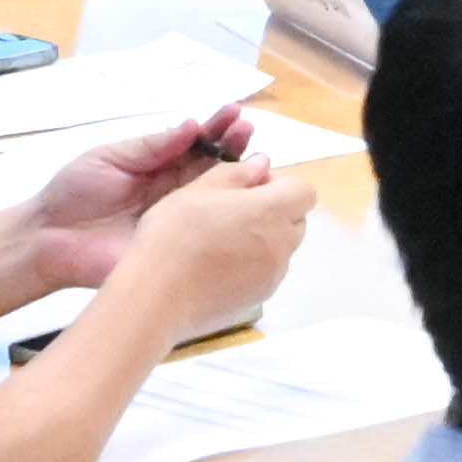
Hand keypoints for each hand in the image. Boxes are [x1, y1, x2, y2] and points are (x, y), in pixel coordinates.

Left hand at [15, 106, 254, 287]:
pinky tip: (245, 203)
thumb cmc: (73, 192)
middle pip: (216, 166)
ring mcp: (180, 220)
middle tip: (247, 130)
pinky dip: (229, 219)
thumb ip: (151, 146)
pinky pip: (207, 234)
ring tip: (257, 158)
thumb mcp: (111, 157)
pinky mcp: (175, 248)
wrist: (48, 238)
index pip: (197, 143)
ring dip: (240, 177)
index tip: (234, 112)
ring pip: (218, 197)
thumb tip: (192, 125)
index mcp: (161, 165)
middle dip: (235, 145)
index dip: (217, 128)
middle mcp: (177, 191)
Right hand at [94, 158, 317, 343]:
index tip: (250, 186)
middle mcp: (281, 244)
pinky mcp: (260, 297)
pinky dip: (255, 263)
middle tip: (235, 211)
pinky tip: (220, 264)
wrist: (157, 293)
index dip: (280, 184)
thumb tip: (262, 164)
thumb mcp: (198, 190)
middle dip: (275, 210)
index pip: (303, 192)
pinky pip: (269, 272)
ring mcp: (273, 275)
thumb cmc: (174, 234)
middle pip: (297, 220)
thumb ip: (236, 173)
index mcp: (271, 212)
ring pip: (283, 248)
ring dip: (266, 237)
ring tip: (223, 239)